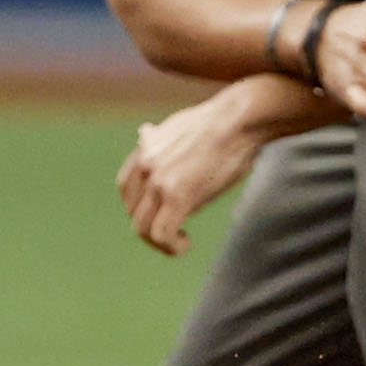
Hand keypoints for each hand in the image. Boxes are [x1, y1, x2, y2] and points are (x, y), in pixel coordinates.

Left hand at [116, 87, 276, 256]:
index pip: (126, 189)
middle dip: (152, 226)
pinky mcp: (178, 194)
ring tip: (179, 243)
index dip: (142, 207)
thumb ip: (160, 138)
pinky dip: (171, 247)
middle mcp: (145, 165)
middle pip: (133, 211)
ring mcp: (159, 180)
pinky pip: (161, 234)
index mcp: (144, 149)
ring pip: (143, 228)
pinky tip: (185, 245)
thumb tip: (145, 133)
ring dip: (159, 243)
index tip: (162, 213)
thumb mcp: (180, 125)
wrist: (239, 118)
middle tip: (174, 232)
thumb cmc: (221, 121)